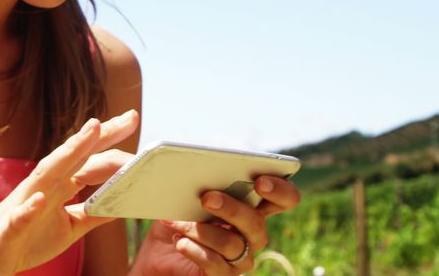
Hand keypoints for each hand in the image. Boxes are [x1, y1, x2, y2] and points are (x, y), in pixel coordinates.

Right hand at [0, 110, 139, 274]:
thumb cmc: (24, 240)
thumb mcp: (68, 228)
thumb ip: (93, 213)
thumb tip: (123, 200)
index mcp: (56, 186)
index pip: (85, 158)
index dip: (107, 139)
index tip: (132, 118)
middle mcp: (41, 187)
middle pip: (71, 156)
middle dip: (97, 135)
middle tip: (128, 116)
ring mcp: (23, 205)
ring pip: (46, 175)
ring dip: (68, 153)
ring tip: (91, 131)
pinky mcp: (7, 231)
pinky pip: (18, 219)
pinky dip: (28, 209)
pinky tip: (41, 198)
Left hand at [130, 175, 300, 275]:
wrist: (155, 253)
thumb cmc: (176, 217)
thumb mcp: (185, 196)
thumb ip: (200, 184)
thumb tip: (198, 173)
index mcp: (252, 208)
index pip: (283, 200)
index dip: (280, 190)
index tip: (260, 181)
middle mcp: (251, 234)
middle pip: (255, 223)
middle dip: (232, 209)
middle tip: (207, 198)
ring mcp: (240, 258)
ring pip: (233, 244)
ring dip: (202, 230)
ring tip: (177, 223)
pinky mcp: (223, 275)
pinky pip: (216, 265)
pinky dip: (195, 250)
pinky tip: (179, 241)